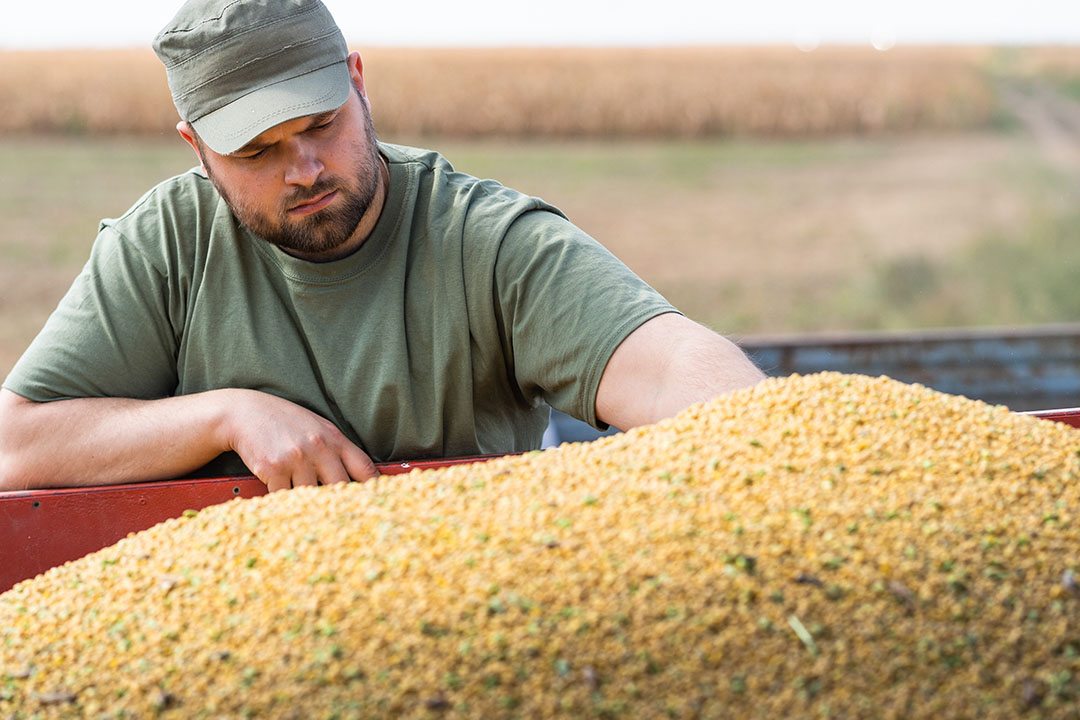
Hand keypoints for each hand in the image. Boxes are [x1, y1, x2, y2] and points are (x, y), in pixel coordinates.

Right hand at [218, 389, 378, 491]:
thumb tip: (358, 477)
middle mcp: (318, 448)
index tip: (376, 503)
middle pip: (341, 488)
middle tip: (342, 519)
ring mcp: (296, 459)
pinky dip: (284, 502)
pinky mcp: (274, 469)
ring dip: (307, 504)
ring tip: (305, 506)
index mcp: (334, 438)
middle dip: (341, 504)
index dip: (373, 488)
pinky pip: (285, 497)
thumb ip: (336, 449)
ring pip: (311, 497)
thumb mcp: (317, 428)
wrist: (244, 413)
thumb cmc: (284, 422)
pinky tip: (282, 496)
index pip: (364, 467)